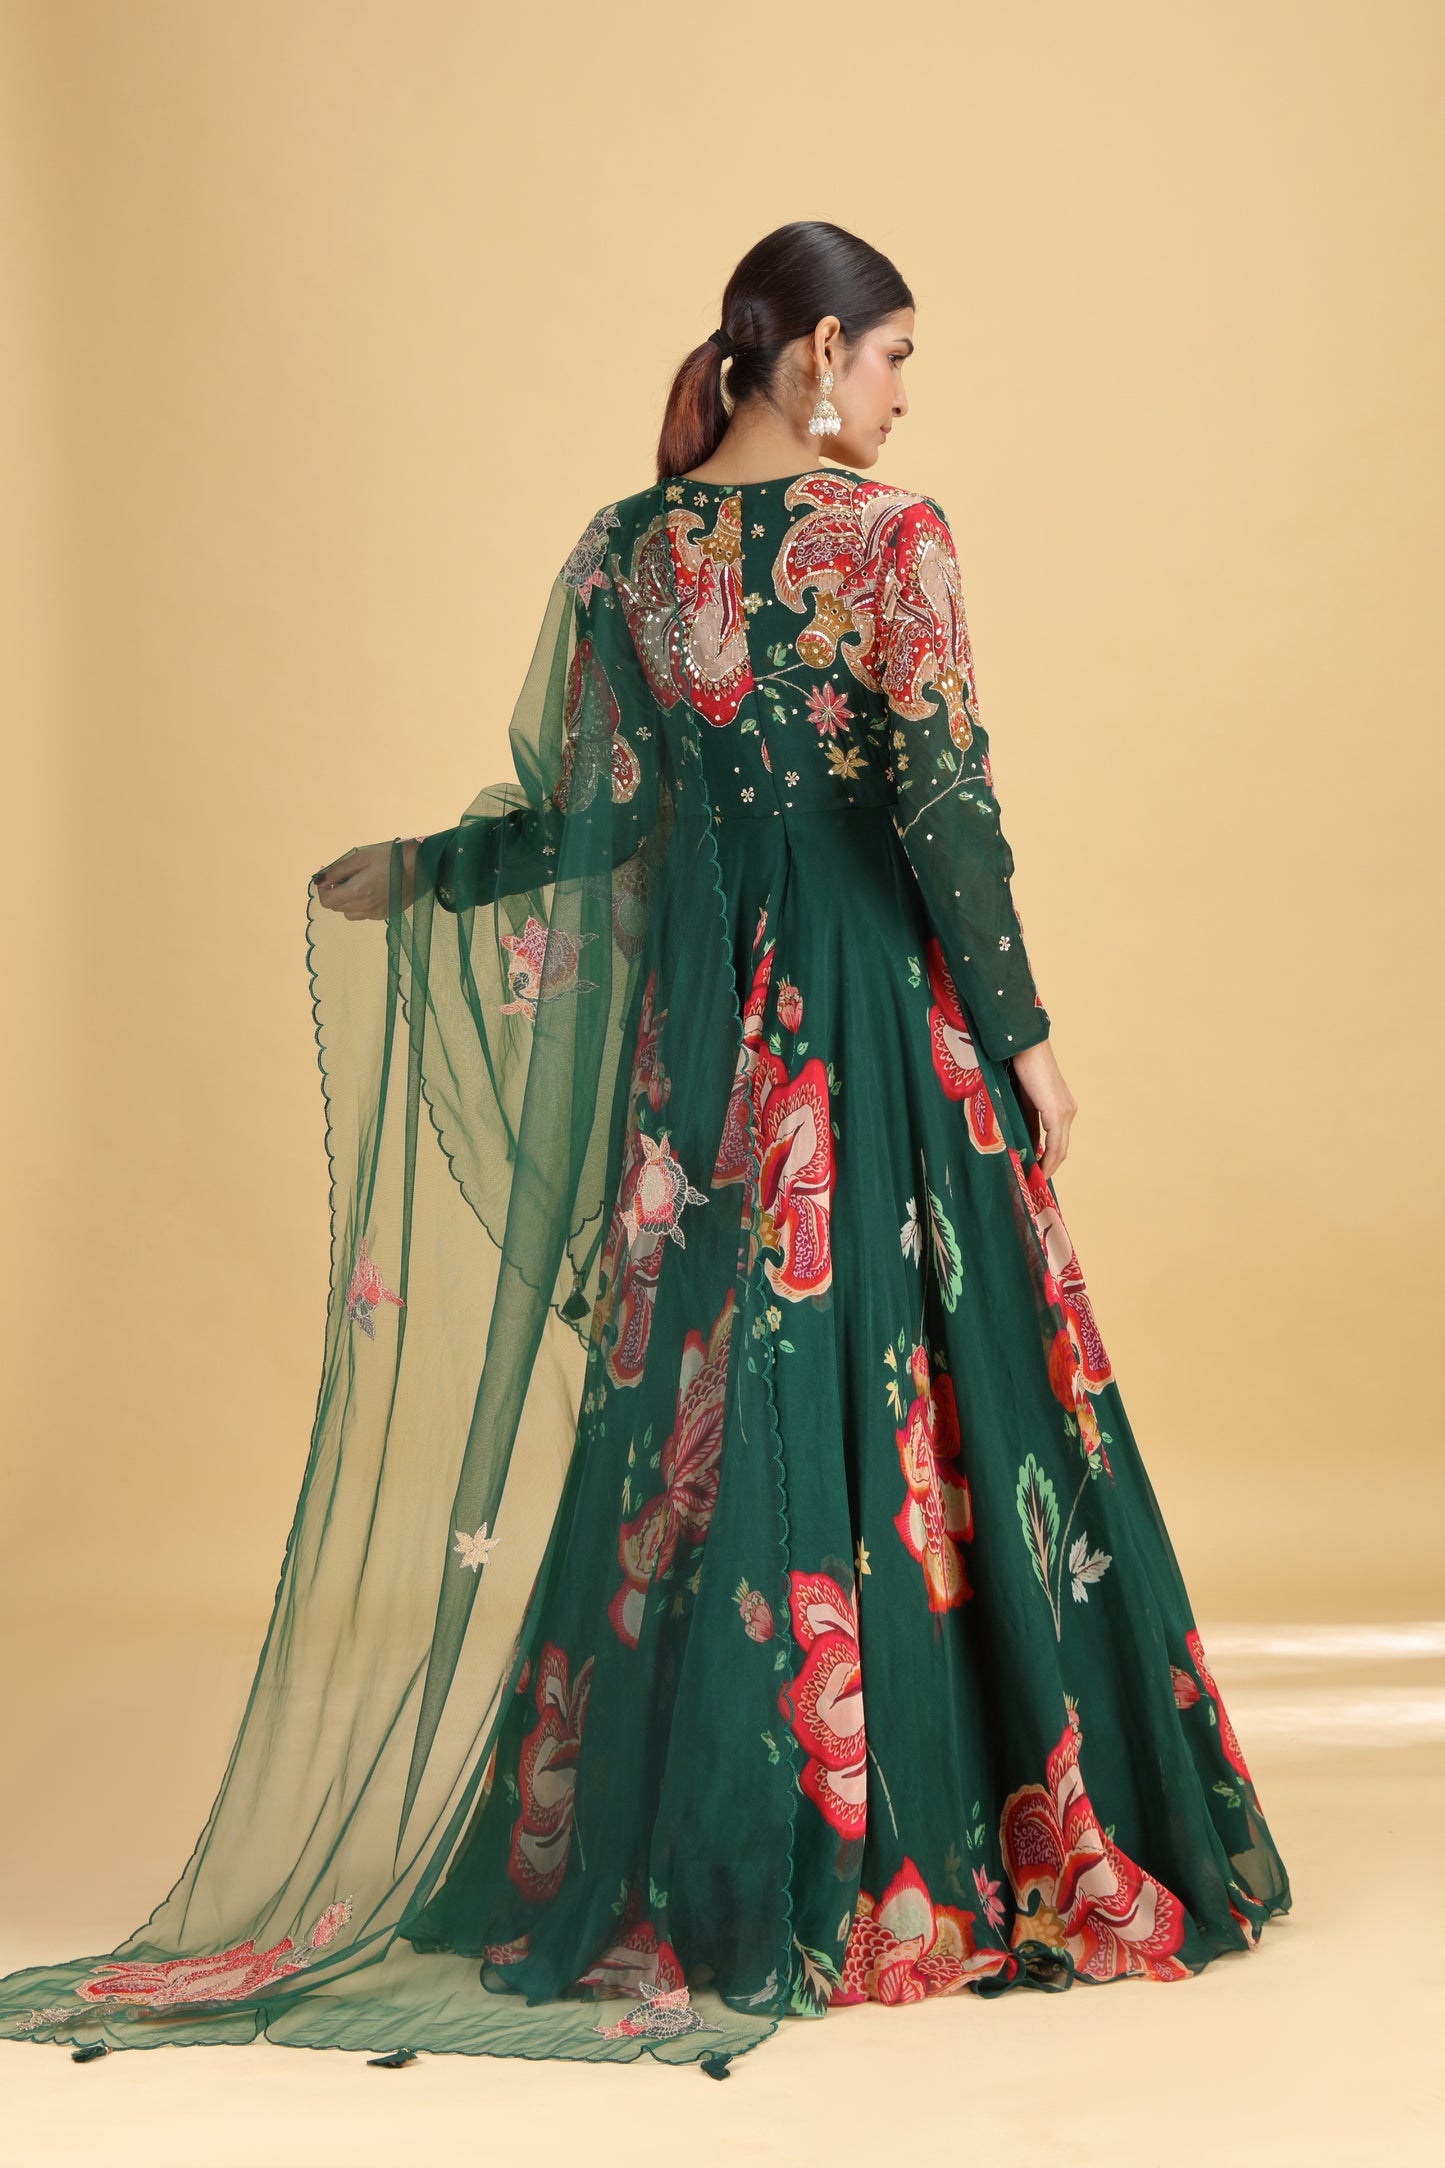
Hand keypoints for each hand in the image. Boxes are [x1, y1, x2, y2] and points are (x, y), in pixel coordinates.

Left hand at [314, 839, 418, 919]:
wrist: (422, 866)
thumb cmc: (391, 856)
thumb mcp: (362, 857)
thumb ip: (338, 870)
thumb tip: (319, 879)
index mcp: (357, 891)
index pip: (327, 901)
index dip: (322, 889)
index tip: (328, 878)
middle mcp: (364, 907)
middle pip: (336, 908)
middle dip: (334, 893)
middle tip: (343, 877)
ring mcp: (376, 914)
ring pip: (349, 914)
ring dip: (346, 902)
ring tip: (357, 885)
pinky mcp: (386, 915)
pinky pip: (364, 915)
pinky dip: (360, 906)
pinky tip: (370, 892)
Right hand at [1008, 1036, 1076, 1181]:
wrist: (1024, 1047)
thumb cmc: (1020, 1068)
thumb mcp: (1022, 1102)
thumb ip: (1027, 1121)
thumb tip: (1025, 1143)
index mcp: (1062, 1108)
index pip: (1057, 1142)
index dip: (1047, 1160)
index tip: (1034, 1174)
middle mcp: (1068, 1112)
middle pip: (1060, 1150)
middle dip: (1047, 1168)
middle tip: (1033, 1184)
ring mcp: (1065, 1113)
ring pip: (1059, 1150)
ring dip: (1046, 1167)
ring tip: (1032, 1182)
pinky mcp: (1056, 1113)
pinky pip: (1053, 1144)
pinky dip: (1046, 1160)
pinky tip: (1036, 1170)